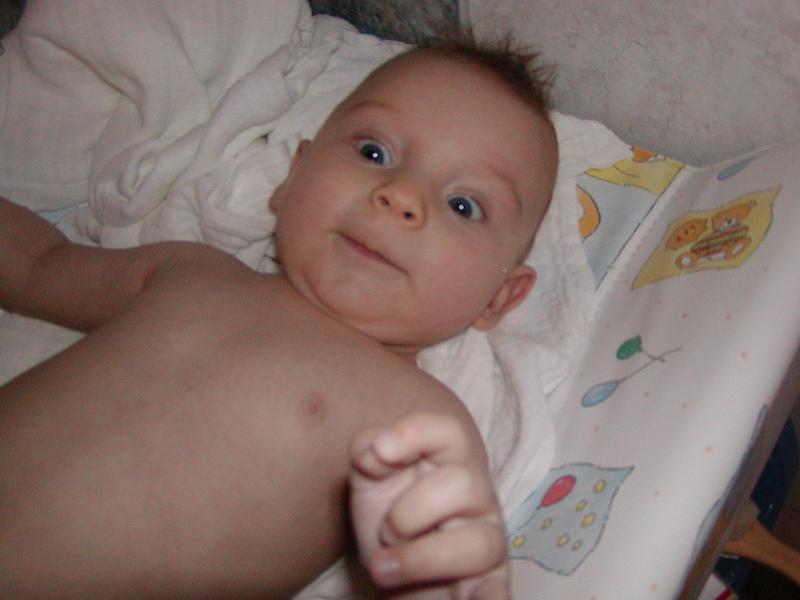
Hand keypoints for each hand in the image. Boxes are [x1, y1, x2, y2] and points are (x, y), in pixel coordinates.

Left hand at [349, 412, 508, 598]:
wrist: (400, 571)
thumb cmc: (391, 515)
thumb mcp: (370, 480)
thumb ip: (368, 452)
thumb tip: (377, 449)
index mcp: (450, 461)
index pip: (451, 431)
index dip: (416, 434)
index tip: (381, 451)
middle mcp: (478, 496)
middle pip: (463, 484)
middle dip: (408, 512)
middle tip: (385, 532)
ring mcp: (487, 541)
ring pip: (478, 543)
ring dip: (419, 558)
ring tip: (384, 568)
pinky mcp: (489, 585)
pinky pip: (498, 594)